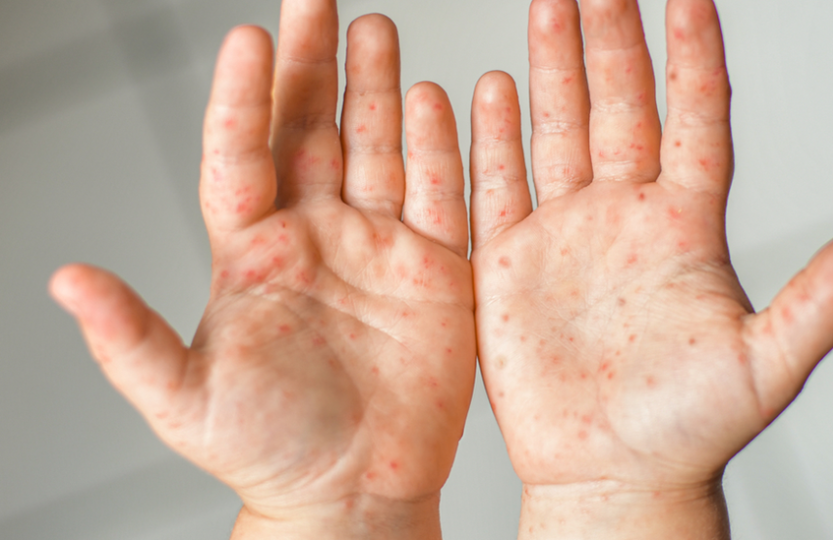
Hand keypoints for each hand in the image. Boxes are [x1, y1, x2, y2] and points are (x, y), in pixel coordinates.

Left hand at [49, 1, 473, 537]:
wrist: (351, 491)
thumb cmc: (267, 449)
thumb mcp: (184, 399)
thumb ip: (130, 336)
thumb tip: (65, 279)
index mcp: (252, 255)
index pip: (242, 156)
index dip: (242, 97)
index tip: (248, 37)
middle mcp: (315, 237)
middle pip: (312, 131)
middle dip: (314, 64)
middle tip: (316, 1)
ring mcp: (378, 248)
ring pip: (378, 148)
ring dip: (377, 89)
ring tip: (375, 30)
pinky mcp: (436, 271)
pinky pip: (442, 194)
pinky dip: (443, 146)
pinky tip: (438, 99)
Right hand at [469, 0, 832, 536]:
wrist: (609, 475)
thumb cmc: (686, 430)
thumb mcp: (767, 365)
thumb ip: (819, 299)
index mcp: (685, 230)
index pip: (694, 119)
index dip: (693, 56)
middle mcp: (624, 220)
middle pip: (618, 107)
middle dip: (608, 38)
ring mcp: (565, 237)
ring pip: (557, 132)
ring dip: (551, 68)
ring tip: (548, 9)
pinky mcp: (512, 266)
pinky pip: (499, 188)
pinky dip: (491, 140)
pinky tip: (488, 93)